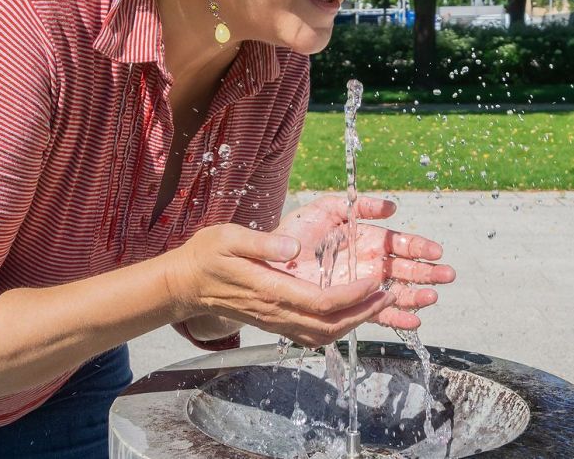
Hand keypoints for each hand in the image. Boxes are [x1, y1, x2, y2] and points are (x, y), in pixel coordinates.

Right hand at [164, 223, 393, 346]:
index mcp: (268, 290)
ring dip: (354, 323)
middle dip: (364, 314)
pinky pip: (312, 335)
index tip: (374, 281)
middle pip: (329, 325)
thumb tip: (294, 246)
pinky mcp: (275, 324)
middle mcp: (275, 312)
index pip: (320, 302)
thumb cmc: (206, 256)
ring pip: (323, 335)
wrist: (184, 285)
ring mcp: (275, 322)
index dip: (352, 296)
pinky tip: (351, 312)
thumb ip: (262, 241)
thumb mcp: (229, 237)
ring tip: (377, 303)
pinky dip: (337, 327)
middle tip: (389, 295)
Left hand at [274, 195, 454, 330]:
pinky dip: (395, 318)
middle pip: (403, 269)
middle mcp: (367, 264)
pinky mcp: (349, 304)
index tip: (436, 251)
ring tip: (432, 298)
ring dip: (415, 296)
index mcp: (367, 239)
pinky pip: (375, 314)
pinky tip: (412, 321)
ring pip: (394, 292)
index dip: (418, 247)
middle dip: (426, 273)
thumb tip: (391, 207)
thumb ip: (360, 204)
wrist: (268, 260)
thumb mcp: (327, 209)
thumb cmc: (296, 231)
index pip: (399, 243)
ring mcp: (360, 285)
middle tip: (446, 275)